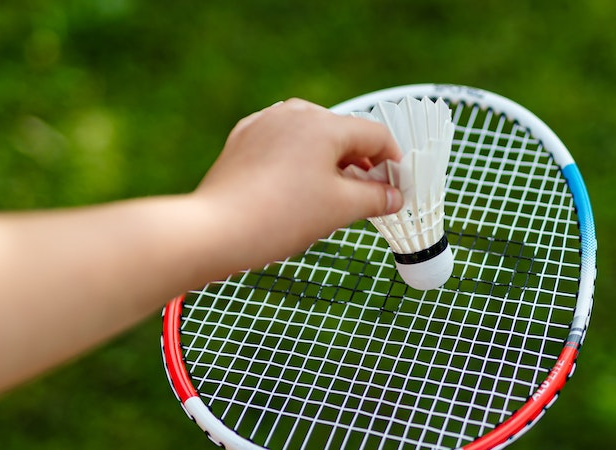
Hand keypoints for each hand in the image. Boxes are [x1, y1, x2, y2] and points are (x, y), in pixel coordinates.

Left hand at [195, 98, 403, 267]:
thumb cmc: (281, 217)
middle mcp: (293, 113)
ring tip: (333, 194)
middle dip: (360, 162)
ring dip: (329, 161)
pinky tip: (297, 188)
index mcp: (323, 124)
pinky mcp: (243, 139)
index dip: (393, 161)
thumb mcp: (340, 209)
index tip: (398, 185)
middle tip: (368, 194)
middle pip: (342, 133)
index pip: (374, 135)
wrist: (218, 230)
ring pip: (311, 137)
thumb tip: (394, 197)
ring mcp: (264, 123)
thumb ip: (375, 198)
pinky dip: (298, 162)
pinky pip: (282, 144)